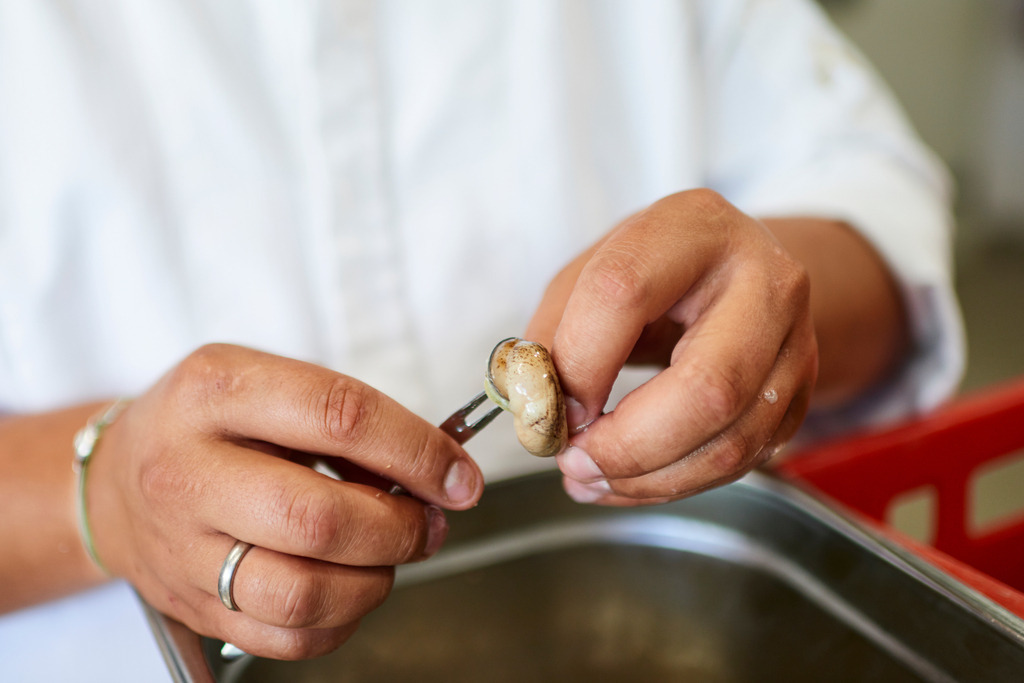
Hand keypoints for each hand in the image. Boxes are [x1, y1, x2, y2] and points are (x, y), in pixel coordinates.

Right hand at [87, 344, 482, 658]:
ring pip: (300, 593)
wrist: (114, 481)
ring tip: (390, 555)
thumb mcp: (266, 384)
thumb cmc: (206, 424)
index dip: (417, 451)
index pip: (339, 416)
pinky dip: (341, 622)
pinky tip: (351, 587)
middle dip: (399, 527)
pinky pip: (283, 639)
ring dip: (374, 581)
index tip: (459, 475)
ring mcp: (182, 548)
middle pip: (318, 519)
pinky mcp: (190, 605)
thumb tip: (436, 469)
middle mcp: (189, 471)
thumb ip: (346, 419)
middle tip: (428, 522)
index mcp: (218, 392)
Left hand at [527, 190, 817, 504]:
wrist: (732, 272)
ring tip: (588, 477)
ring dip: (645, 479)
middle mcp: (766, 281)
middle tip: (571, 460)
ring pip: (729, 440)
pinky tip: (626, 480)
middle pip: (707, 387)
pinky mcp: (799, 398)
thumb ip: (553, 334)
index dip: (579, 363)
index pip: (623, 293)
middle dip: (626, 446)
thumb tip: (538, 407)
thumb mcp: (587, 274)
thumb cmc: (652, 271)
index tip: (550, 405)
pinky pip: (740, 462)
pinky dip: (672, 485)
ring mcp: (795, 345)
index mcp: (695, 227)